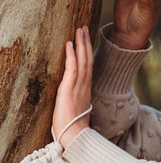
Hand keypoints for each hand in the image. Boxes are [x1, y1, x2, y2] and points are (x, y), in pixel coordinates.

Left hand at [53, 26, 92, 148]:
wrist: (75, 135)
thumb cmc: (74, 125)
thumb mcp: (77, 109)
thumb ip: (78, 99)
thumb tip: (76, 97)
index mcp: (87, 89)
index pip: (89, 66)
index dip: (88, 52)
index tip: (86, 40)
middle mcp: (85, 85)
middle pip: (88, 59)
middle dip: (86, 42)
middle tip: (84, 28)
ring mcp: (79, 86)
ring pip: (83, 60)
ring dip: (81, 44)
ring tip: (79, 29)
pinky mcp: (69, 88)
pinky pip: (72, 68)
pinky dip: (72, 55)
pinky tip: (69, 44)